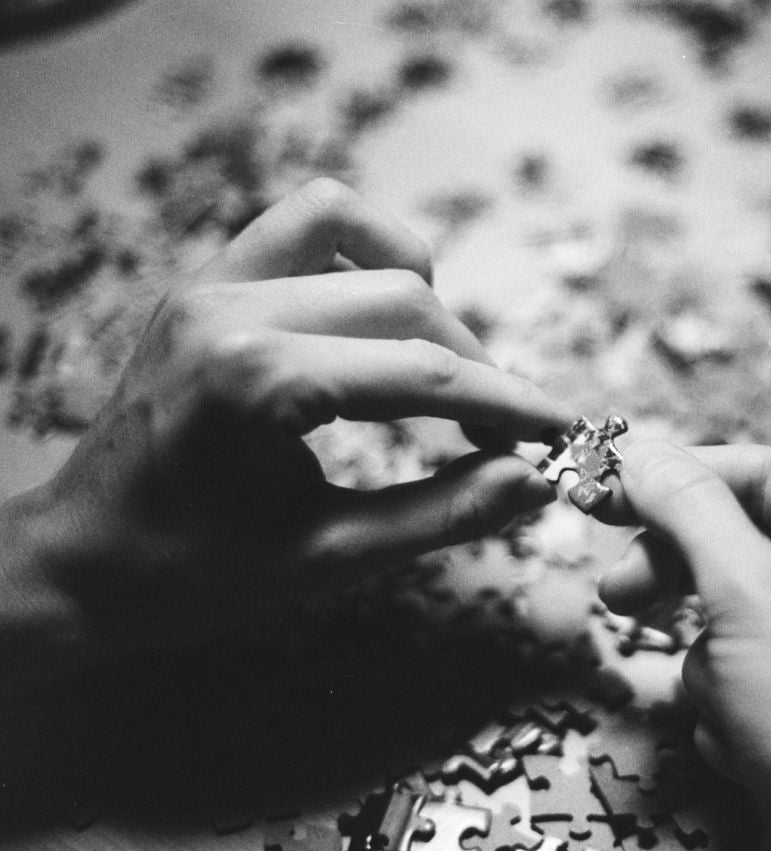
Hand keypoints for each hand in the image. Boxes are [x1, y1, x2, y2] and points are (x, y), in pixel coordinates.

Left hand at [0, 179, 570, 665]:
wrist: (77, 563)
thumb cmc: (193, 575)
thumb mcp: (329, 560)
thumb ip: (442, 515)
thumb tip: (535, 481)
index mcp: (258, 383)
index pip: (424, 375)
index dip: (509, 403)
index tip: (562, 429)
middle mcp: (231, 308)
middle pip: (406, 300)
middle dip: (473, 365)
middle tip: (499, 433)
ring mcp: (210, 282)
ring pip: (357, 232)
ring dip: (419, 293)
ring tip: (436, 366)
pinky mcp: (203, 280)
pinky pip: (302, 225)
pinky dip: (360, 255)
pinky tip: (374, 320)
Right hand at [597, 441, 770, 850]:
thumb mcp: (748, 595)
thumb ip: (691, 509)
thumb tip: (641, 450)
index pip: (764, 472)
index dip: (680, 477)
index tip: (606, 486)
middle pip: (750, 544)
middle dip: (684, 578)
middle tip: (616, 593)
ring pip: (742, 616)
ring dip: (712, 661)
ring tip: (725, 704)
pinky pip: (756, 673)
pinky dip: (732, 704)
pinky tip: (749, 745)